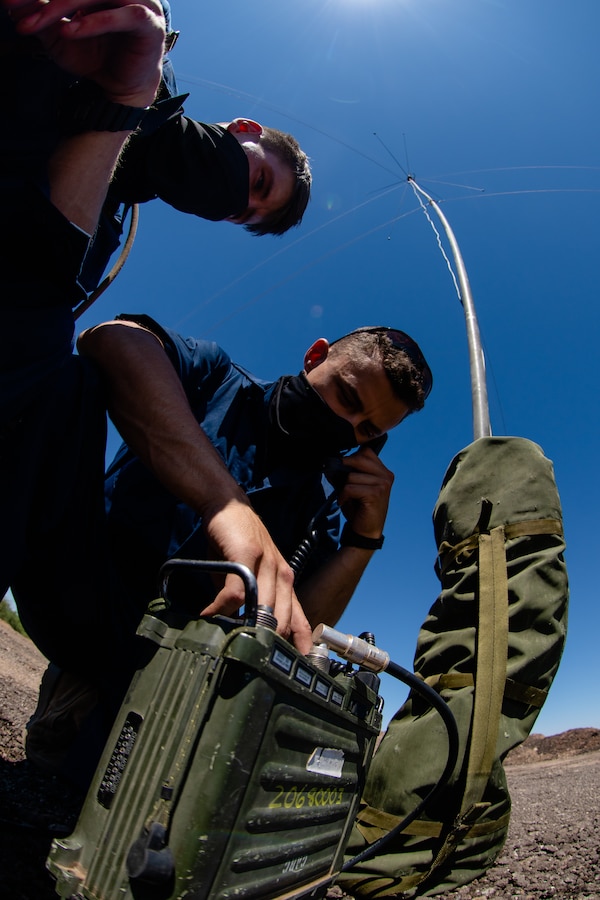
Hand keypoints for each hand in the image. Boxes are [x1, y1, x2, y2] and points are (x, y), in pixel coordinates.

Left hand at [5, 0, 164, 106]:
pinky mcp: (150, 23)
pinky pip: (124, 15)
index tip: (8, 3)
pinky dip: (95, 22)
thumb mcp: (58, 37)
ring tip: (40, 23)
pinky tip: (70, 32)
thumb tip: (9, 4)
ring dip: (64, 6)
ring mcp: (138, 1)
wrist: (123, 90)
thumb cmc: (94, 57)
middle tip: (16, 12)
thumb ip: (39, 18)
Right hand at [197, 499, 313, 655]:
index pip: (301, 622)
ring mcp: (267, 565)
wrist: (228, 507)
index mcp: (286, 585)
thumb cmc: (239, 544)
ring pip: (263, 610)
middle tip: (246, 660)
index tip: (295, 669)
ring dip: (242, 629)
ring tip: (224, 640)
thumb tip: (240, 634)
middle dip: (266, 645)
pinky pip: (237, 592)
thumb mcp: (253, 577)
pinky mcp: (248, 555)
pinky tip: (207, 615)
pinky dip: (220, 608)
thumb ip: (251, 603)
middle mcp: (283, 576)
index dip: (300, 647)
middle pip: (282, 623)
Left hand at [338, 446, 393, 538]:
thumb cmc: (359, 509)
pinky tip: (344, 502)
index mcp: (383, 471)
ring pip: (351, 475)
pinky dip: (343, 495)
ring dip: (343, 487)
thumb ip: (344, 473)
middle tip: (341, 483)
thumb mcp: (352, 487)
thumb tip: (329, 463)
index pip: (366, 452)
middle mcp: (386, 475)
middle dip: (345, 469)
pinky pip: (350, 487)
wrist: (366, 531)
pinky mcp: (375, 494)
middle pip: (359, 458)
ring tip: (345, 497)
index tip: (344, 469)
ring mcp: (382, 484)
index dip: (351, 458)